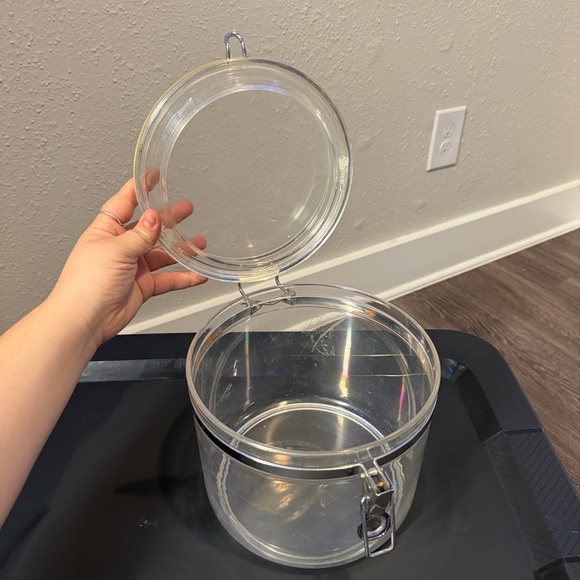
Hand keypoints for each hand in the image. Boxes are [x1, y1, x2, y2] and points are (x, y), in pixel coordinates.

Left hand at [50, 173, 206, 346]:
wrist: (85, 320)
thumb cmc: (86, 284)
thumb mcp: (116, 250)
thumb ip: (140, 235)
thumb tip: (155, 217)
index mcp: (107, 230)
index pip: (126, 202)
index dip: (141, 189)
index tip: (155, 177)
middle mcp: (120, 246)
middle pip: (150, 227)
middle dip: (169, 218)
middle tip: (186, 209)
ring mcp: (132, 266)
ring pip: (162, 253)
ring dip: (181, 249)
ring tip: (199, 243)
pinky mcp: (142, 286)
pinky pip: (167, 278)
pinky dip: (183, 277)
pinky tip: (196, 274)